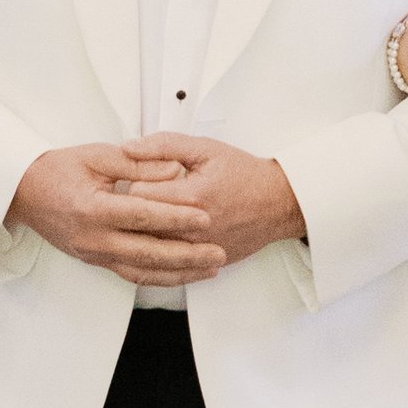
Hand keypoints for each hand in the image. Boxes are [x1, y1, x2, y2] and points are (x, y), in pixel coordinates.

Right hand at [4, 141, 226, 285]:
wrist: (22, 193)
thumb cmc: (56, 170)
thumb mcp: (96, 155)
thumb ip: (138, 163)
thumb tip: (175, 170)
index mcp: (93, 209)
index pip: (144, 216)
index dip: (177, 218)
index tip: (206, 218)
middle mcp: (94, 238)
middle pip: (149, 252)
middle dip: (188, 255)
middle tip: (218, 253)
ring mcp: (94, 254)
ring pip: (143, 271)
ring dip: (179, 273)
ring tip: (210, 269)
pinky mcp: (96, 260)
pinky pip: (132, 274)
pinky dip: (159, 277)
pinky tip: (182, 275)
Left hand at [139, 134, 307, 266]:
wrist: (277, 203)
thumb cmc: (245, 176)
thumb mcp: (205, 149)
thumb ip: (164, 145)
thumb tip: (130, 147)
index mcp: (190, 197)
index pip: (136, 195)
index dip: (133, 182)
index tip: (140, 177)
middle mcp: (191, 228)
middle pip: (138, 223)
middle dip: (135, 208)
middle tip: (146, 195)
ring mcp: (196, 249)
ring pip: (148, 245)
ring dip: (146, 229)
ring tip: (154, 213)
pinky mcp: (200, 262)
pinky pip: (166, 261)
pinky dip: (161, 246)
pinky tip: (166, 232)